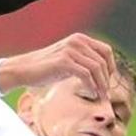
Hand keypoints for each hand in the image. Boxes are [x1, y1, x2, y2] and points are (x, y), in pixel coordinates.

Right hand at [0, 33, 117, 99]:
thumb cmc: (47, 68)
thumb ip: (84, 61)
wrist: (24, 69)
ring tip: (100, 96)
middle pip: (103, 60)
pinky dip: (91, 86)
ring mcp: (70, 50)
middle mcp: (77, 41)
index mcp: (80, 39)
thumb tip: (104, 74)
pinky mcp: (64, 61)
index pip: (106, 50)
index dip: (111, 67)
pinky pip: (85, 74)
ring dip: (101, 84)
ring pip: (96, 67)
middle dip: (107, 79)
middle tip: (106, 94)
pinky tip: (91, 94)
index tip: (109, 82)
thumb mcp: (69, 60)